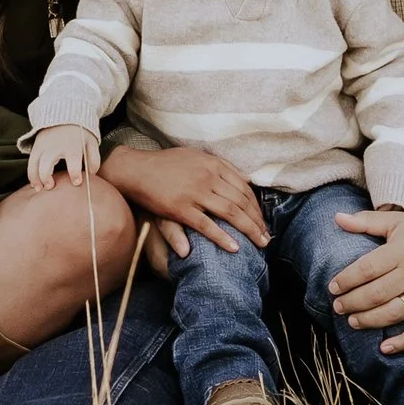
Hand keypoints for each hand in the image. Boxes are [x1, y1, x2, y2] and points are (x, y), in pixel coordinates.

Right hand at [26, 125, 98, 190]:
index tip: (76, 182)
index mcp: (72, 145)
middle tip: (51, 187)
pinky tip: (35, 184)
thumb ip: (94, 159)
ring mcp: (43, 145)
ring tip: (39, 189)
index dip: (74, 173)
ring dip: (35, 178)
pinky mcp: (36, 146)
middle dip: (46, 177)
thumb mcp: (91, 142)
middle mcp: (55, 146)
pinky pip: (30, 162)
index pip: (73, 160)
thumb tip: (91, 174)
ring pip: (34, 164)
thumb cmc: (79, 133)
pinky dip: (31, 174)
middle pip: (46, 163)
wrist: (64, 114)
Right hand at [99, 144, 266, 264]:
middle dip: (258, 221)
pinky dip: (223, 237)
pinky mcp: (180, 208)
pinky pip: (207, 225)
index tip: (263, 220)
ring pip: (231, 213)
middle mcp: (208, 177)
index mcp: (213, 165)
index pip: (244, 187)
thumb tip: (246, 178)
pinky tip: (235, 247)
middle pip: (242, 201)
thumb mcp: (196, 157)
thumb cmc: (166, 164)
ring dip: (249, 229)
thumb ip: (221, 166)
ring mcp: (195, 193)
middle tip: (267, 236)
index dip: (257, 206)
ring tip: (260, 243)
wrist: (136, 169)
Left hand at [329, 209, 403, 354]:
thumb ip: (366, 221)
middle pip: (377, 294)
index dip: (347, 280)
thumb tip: (337, 217)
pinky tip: (385, 348)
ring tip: (352, 321)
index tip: (333, 287)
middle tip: (338, 306)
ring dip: (370, 321)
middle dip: (353, 302)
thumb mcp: (398, 221)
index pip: (367, 269)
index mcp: (402, 252)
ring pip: (394, 313)